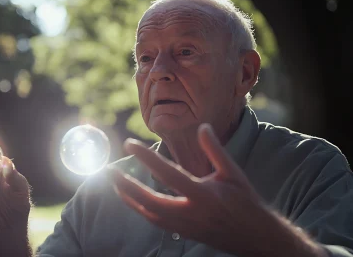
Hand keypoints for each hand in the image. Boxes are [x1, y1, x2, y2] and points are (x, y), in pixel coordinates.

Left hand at [108, 123, 276, 255]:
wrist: (256, 238)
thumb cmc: (246, 202)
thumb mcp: (233, 173)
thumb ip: (215, 150)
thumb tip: (203, 126)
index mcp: (204, 194)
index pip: (168, 173)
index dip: (147, 157)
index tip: (130, 143)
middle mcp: (191, 212)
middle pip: (149, 200)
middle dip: (126, 185)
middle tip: (108, 170)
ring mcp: (185, 226)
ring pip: (148, 213)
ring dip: (129, 198)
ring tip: (114, 183)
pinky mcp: (183, 233)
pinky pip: (155, 221)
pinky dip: (140, 209)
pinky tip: (131, 198)